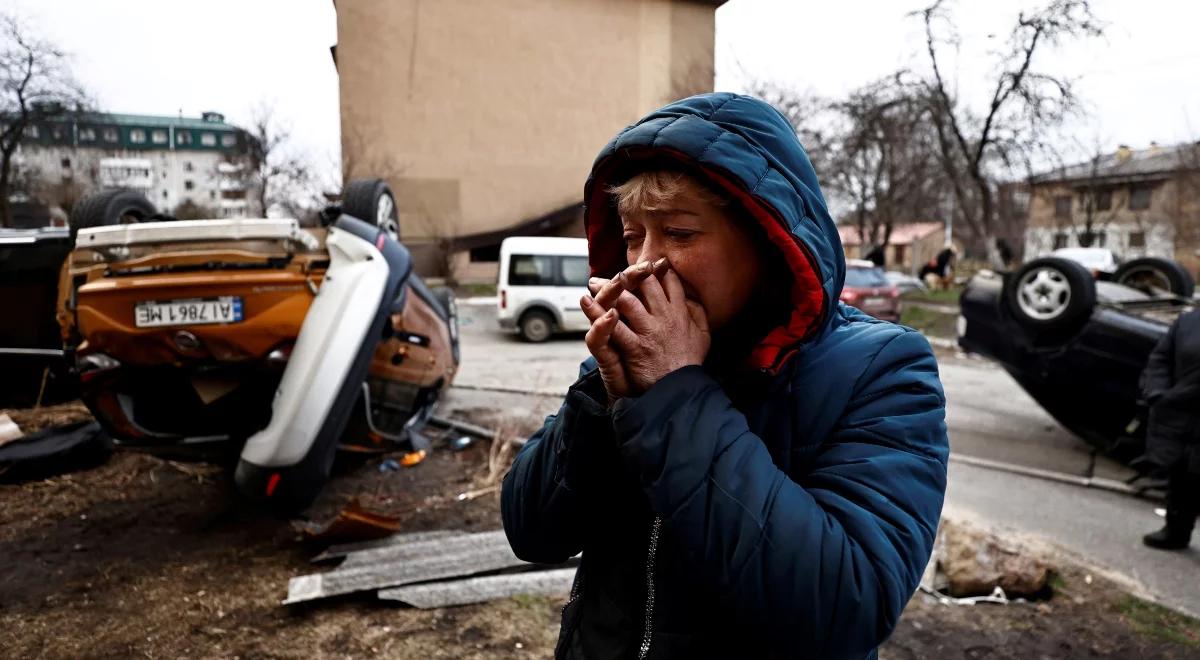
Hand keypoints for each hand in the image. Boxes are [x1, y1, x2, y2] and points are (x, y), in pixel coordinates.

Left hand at [583, 261, 708, 392]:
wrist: (681, 389)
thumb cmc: (689, 363)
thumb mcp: (704, 335)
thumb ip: (698, 313)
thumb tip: (691, 296)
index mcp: (680, 312)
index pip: (668, 281)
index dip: (655, 268)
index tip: (644, 263)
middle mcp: (664, 317)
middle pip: (645, 284)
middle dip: (627, 274)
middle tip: (612, 272)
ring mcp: (648, 331)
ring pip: (627, 301)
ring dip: (608, 289)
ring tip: (594, 283)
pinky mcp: (635, 348)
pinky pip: (614, 328)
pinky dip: (599, 315)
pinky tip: (587, 303)